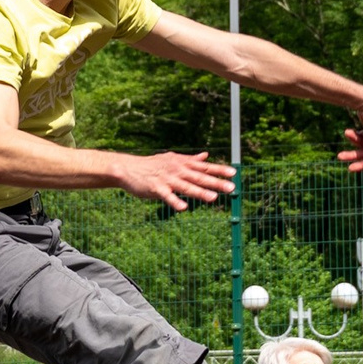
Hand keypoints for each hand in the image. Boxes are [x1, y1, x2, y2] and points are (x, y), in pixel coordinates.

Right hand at [116, 150, 234, 210]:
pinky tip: (184, 208)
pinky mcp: (156, 189)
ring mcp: (167, 180)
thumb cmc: (153, 165)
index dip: (220, 170)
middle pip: (200, 177)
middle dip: (216, 183)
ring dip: (200, 193)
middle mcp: (178, 171)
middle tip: (232, 188)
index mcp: (183, 164)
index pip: (205, 167)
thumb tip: (206, 155)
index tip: (234, 173)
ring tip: (213, 198)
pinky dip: (175, 202)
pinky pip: (167, 197)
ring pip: (187, 187)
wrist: (128, 168)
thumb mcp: (172, 159)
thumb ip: (191, 159)